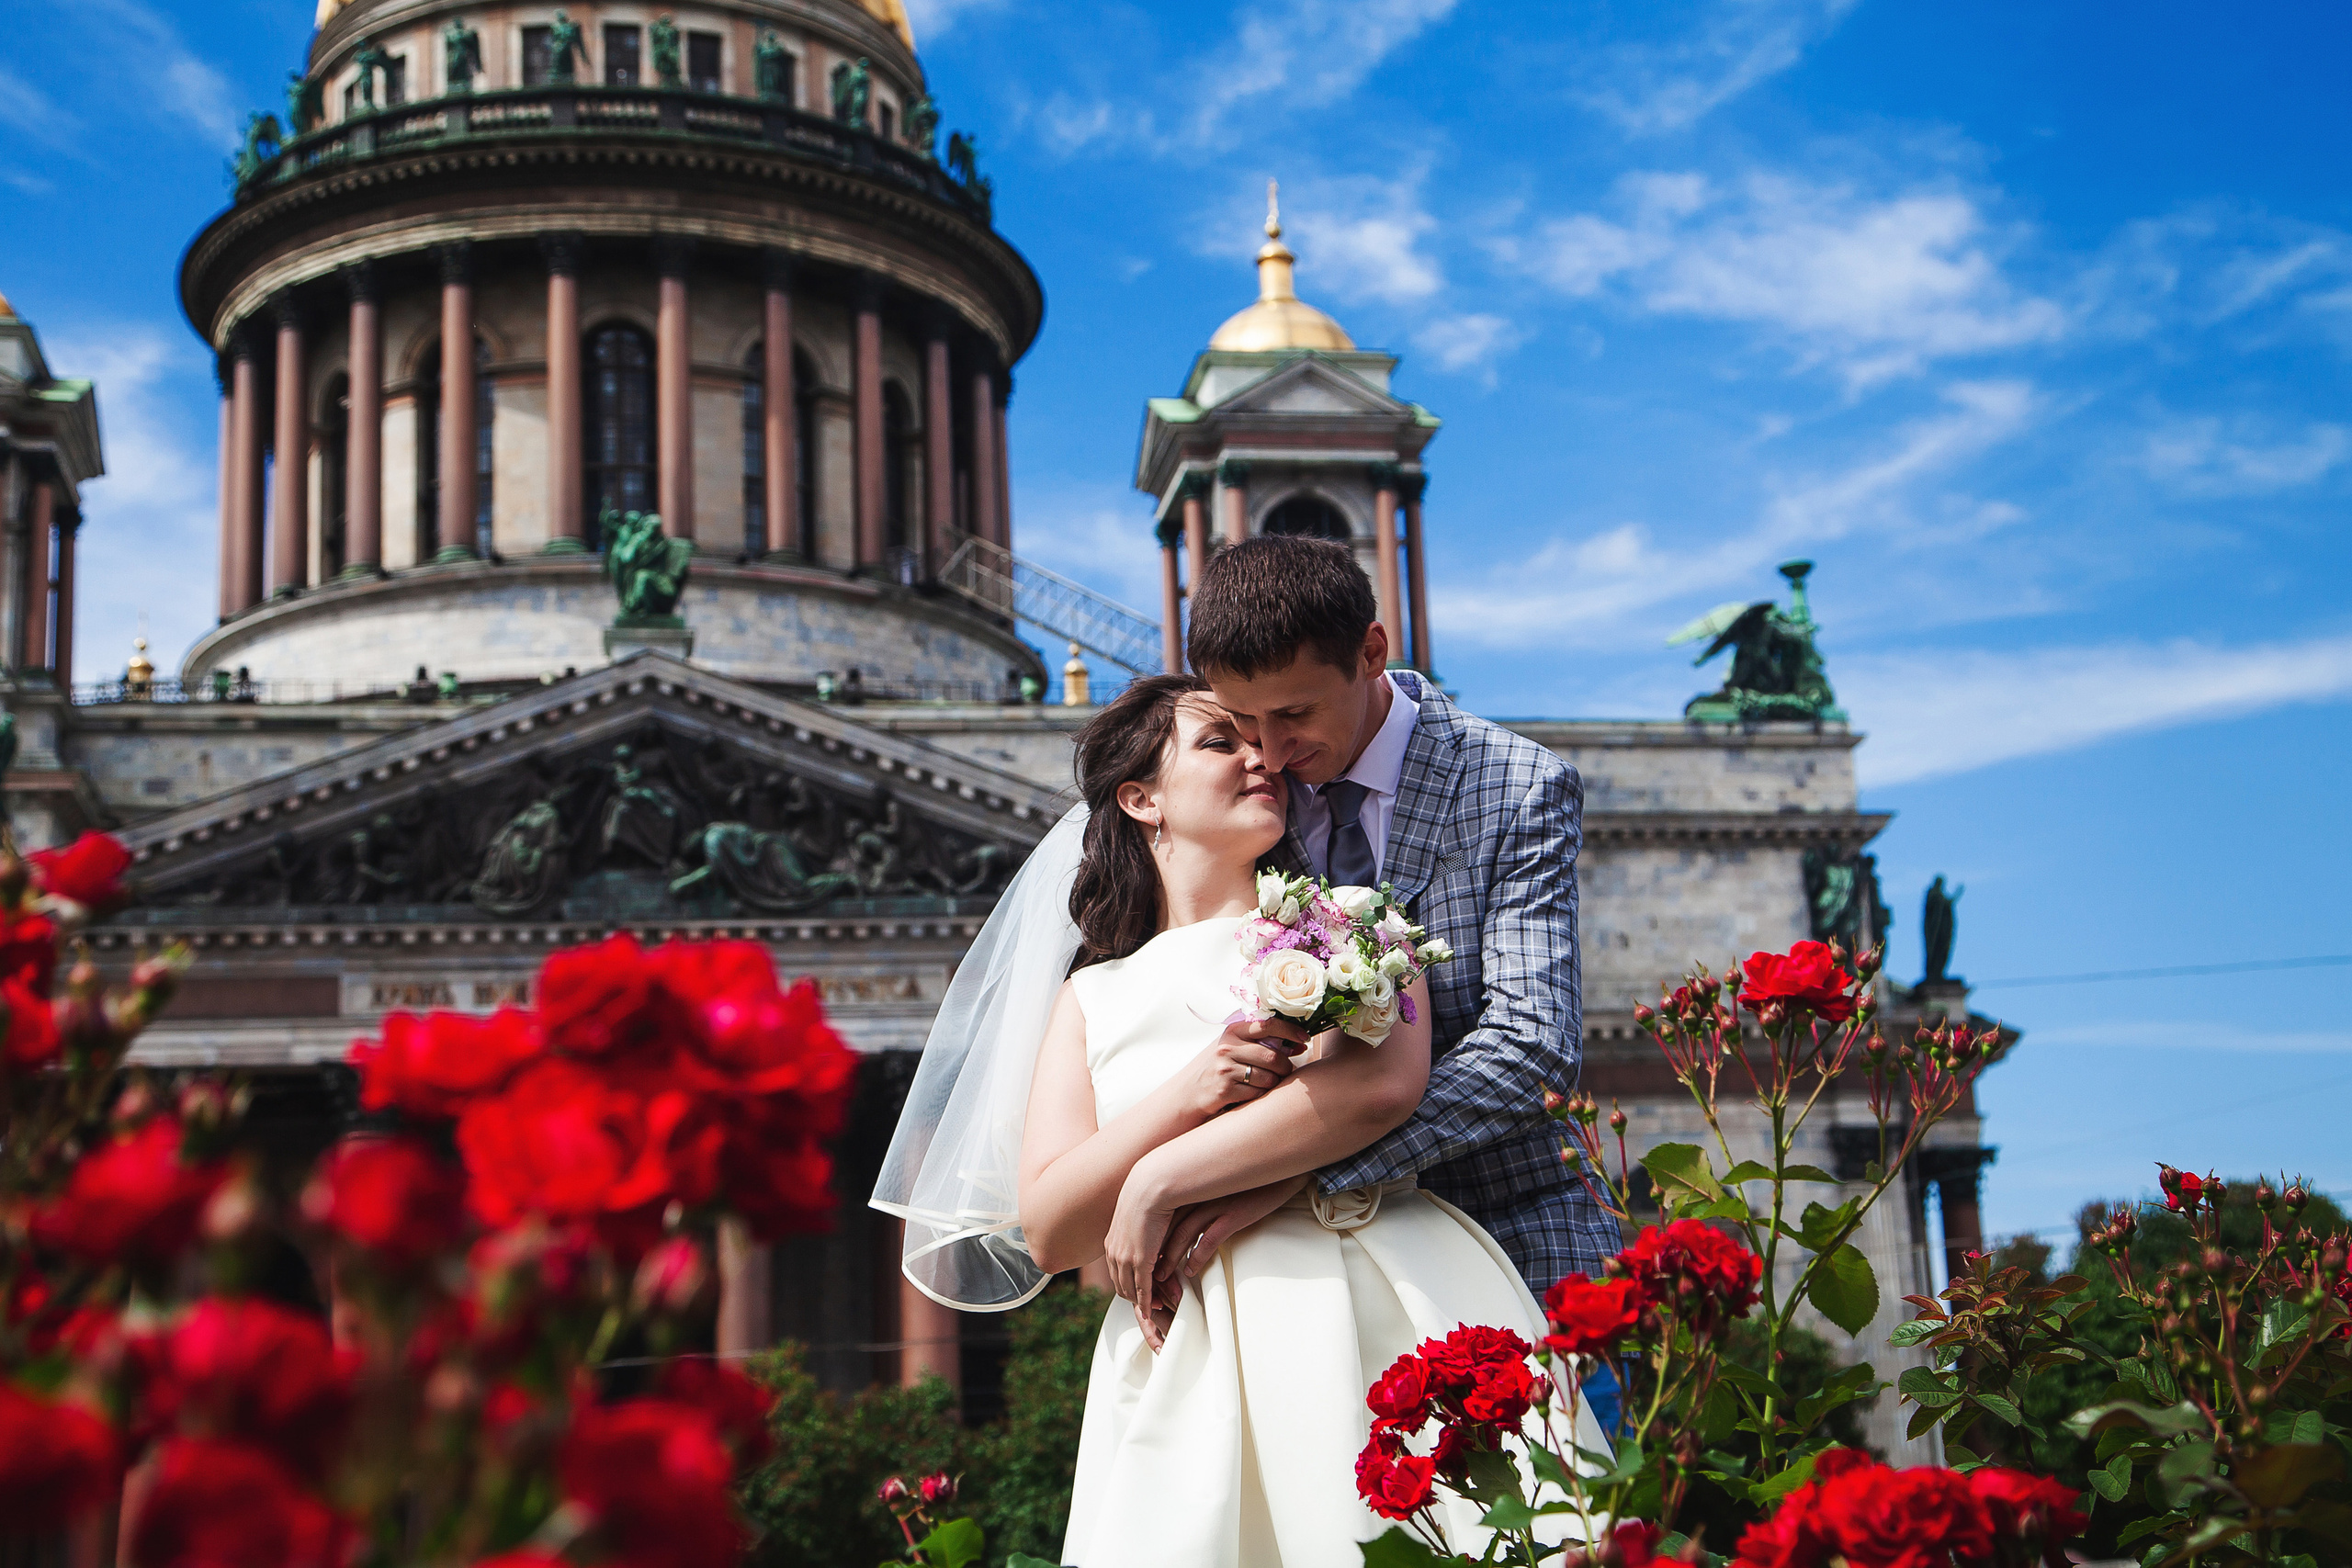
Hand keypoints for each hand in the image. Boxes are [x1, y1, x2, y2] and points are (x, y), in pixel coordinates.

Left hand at [1101, 1158, 1178, 1343]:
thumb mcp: (1139, 1216)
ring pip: (1129, 1290)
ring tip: (1156, 1307)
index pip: (1116, 1272)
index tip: (1141, 1292)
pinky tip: (1153, 1308)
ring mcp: (1124, 1258)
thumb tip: (1147, 1234)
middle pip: (1120, 1285)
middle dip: (1134, 1298)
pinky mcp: (1139, 1261)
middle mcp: (1113, 1252)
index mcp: (1111, 1242)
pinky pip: (1141, 1289)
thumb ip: (1141, 1231)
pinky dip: (1147, 1301)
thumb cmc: (1151, 1195)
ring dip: (1142, 1302)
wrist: (1151, 1186)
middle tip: (1150, 1305)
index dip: (1128, 1284)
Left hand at [1157, 1175, 1309, 1291]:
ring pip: (1181, 1235)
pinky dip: (1196, 1256)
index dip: (1149, 1240)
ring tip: (1162, 1278)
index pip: (1159, 1217)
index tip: (1142, 1258)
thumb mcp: (1214, 1188)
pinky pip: (1208, 1239)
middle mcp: (1196, 1194)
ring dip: (1170, 1260)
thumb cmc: (1246, 1182)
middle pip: (1165, 1228)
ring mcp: (1214, 1204)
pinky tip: (1190, 1269)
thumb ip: (1196, 1200)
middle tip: (1147, 1275)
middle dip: (1154, 1254)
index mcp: (1189, 1187)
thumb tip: (1179, 1223)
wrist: (1278, 1172)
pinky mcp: (1233, 1215)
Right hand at [1182, 1015, 1309, 1121]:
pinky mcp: (1225, 1089)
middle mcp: (1227, 1047)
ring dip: (1274, 1083)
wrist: (1194, 1093)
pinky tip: (1253, 1093)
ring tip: (1266, 1083)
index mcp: (1232, 1031)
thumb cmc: (1223, 1068)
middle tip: (1286, 1071)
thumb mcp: (1236, 1048)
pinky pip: (1258, 1093)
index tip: (1304, 1038)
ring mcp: (1225, 1069)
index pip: (1267, 1024)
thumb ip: (1262, 1042)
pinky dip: (1261, 1094)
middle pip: (1272, 1055)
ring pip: (1268, 1077)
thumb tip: (1298, 1044)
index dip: (1290, 1030)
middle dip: (1286, 1066)